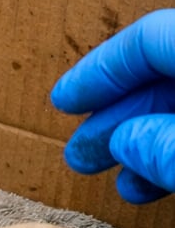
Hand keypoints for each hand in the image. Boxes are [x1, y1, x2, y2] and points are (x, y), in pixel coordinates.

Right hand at [50, 9, 174, 202]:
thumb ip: (167, 147)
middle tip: (81, 155)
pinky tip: (155, 188)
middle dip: (120, 117)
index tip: (63, 103)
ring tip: (120, 184)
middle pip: (167, 72)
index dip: (100, 71)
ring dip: (148, 142)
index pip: (148, 40)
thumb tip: (127, 142)